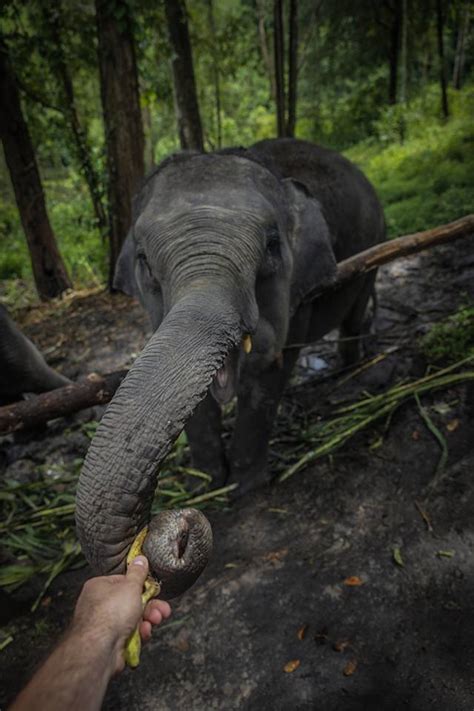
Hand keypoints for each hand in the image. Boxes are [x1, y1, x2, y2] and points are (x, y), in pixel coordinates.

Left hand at [72, 555, 170, 672]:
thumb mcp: (130, 586)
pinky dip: (138, 635)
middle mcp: (99, 605)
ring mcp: (104, 626)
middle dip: (150, 607)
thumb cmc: (110, 614)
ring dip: (147, 621)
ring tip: (154, 621)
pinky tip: (143, 634)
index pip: (124, 582)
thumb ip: (138, 573)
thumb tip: (140, 559)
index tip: (154, 591)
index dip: (141, 587)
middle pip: (131, 603)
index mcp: (99, 587)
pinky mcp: (109, 643)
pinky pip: (128, 635)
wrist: (99, 649)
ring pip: (132, 620)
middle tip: (161, 610)